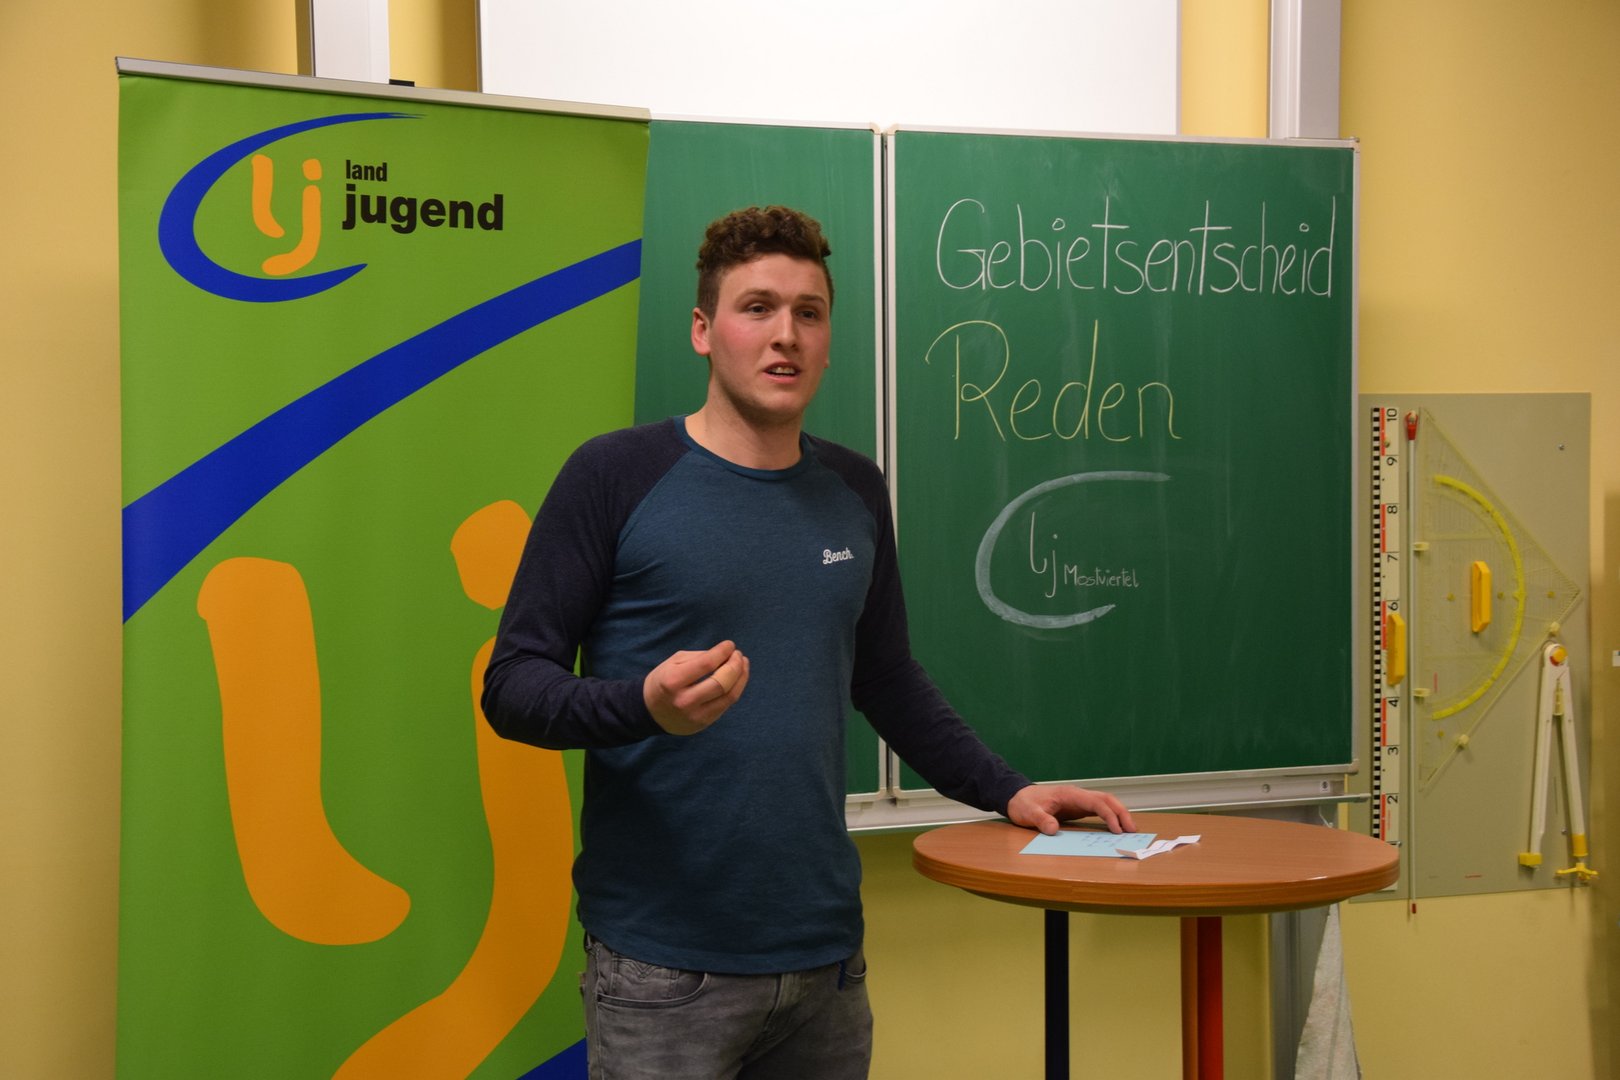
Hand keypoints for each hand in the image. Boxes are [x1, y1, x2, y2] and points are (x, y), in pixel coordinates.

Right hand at [642, 640, 749, 735]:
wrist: (650, 712)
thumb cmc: (663, 681)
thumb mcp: (673, 662)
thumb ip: (699, 657)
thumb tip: (725, 654)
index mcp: (673, 681)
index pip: (706, 664)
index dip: (722, 652)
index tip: (730, 644)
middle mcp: (684, 701)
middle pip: (721, 682)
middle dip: (735, 665)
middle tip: (738, 655)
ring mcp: (695, 715)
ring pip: (729, 696)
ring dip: (741, 677)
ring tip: (743, 664)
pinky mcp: (703, 723)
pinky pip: (726, 705)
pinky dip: (736, 689)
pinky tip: (738, 679)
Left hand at [1006, 784, 1134, 835]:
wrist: (1017, 797)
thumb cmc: (1024, 803)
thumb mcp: (1028, 813)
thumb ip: (1040, 819)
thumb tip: (1053, 830)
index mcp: (1069, 794)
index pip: (1096, 802)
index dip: (1108, 815)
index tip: (1116, 830)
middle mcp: (1078, 796)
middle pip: (1106, 799)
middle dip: (1122, 813)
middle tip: (1132, 830)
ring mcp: (1079, 801)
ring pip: (1105, 803)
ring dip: (1119, 814)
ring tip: (1130, 830)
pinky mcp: (1077, 808)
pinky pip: (1098, 811)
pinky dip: (1110, 818)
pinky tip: (1116, 829)